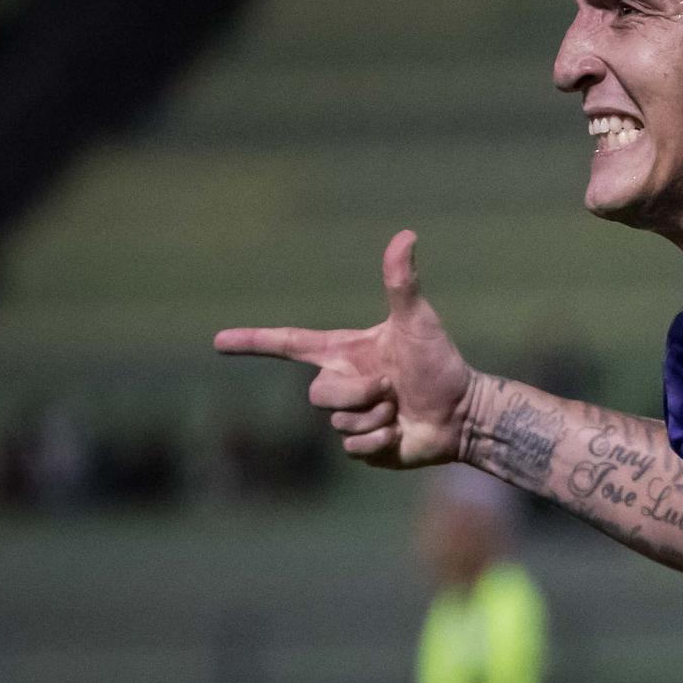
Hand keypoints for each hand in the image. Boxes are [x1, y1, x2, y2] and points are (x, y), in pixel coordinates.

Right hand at [213, 230, 473, 468]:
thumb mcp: (417, 321)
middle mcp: (342, 383)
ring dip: (373, 416)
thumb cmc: (441, 364)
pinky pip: (352, 447)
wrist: (463, 414)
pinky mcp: (362, 447)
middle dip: (356, 392)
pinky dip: (379, 441)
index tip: (219, 340)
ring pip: (337, 422)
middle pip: (317, 394)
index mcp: (345, 353)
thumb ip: (402, 282)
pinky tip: (400, 434)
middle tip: (391, 387)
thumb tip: (405, 235)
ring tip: (400, 408)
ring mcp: (350, 418)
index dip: (254, 341)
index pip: (289, 344)